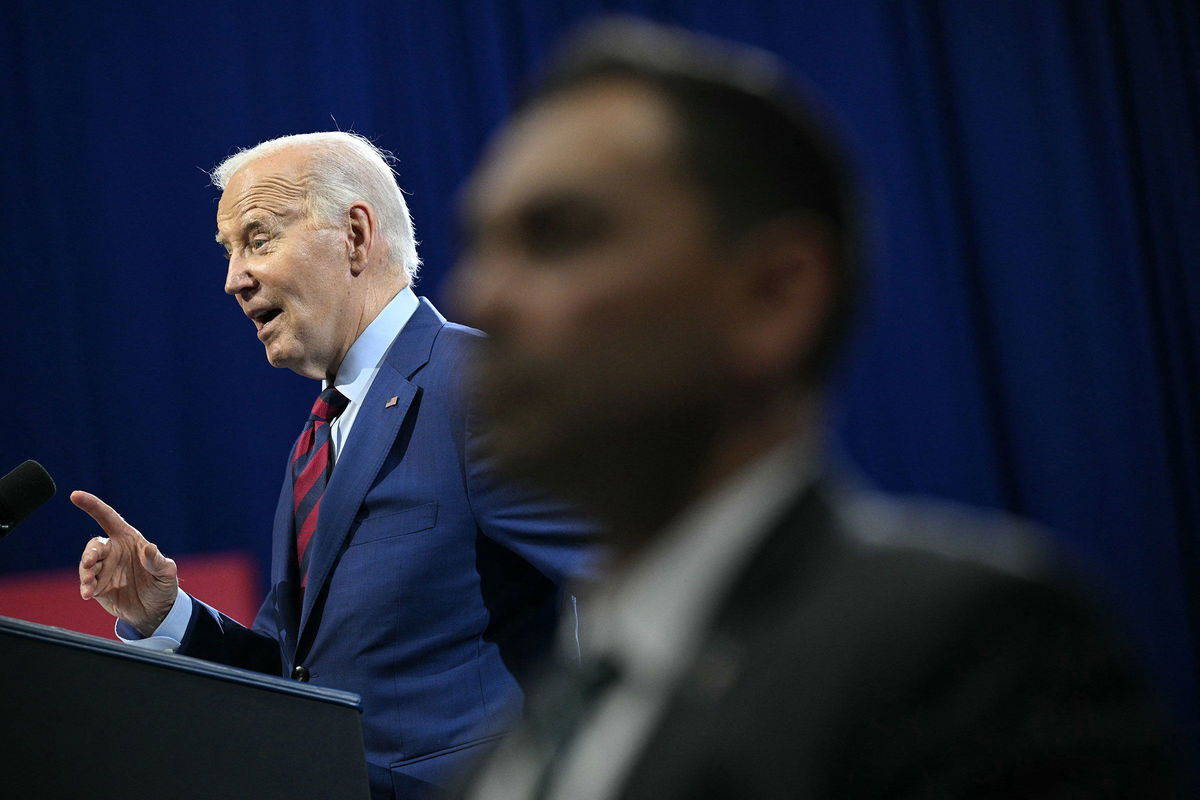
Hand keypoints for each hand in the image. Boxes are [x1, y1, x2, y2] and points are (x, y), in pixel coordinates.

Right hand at [74, 490, 178, 635]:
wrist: (156, 611)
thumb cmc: (163, 586)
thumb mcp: (166, 574)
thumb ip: (157, 562)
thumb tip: (149, 548)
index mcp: (128, 539)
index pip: (108, 518)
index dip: (92, 505)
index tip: (75, 495)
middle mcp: (113, 551)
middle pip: (94, 545)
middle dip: (90, 552)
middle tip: (91, 562)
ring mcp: (104, 568)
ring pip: (87, 564)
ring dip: (85, 572)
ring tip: (89, 584)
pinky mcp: (97, 586)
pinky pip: (86, 582)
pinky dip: (85, 586)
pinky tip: (88, 594)